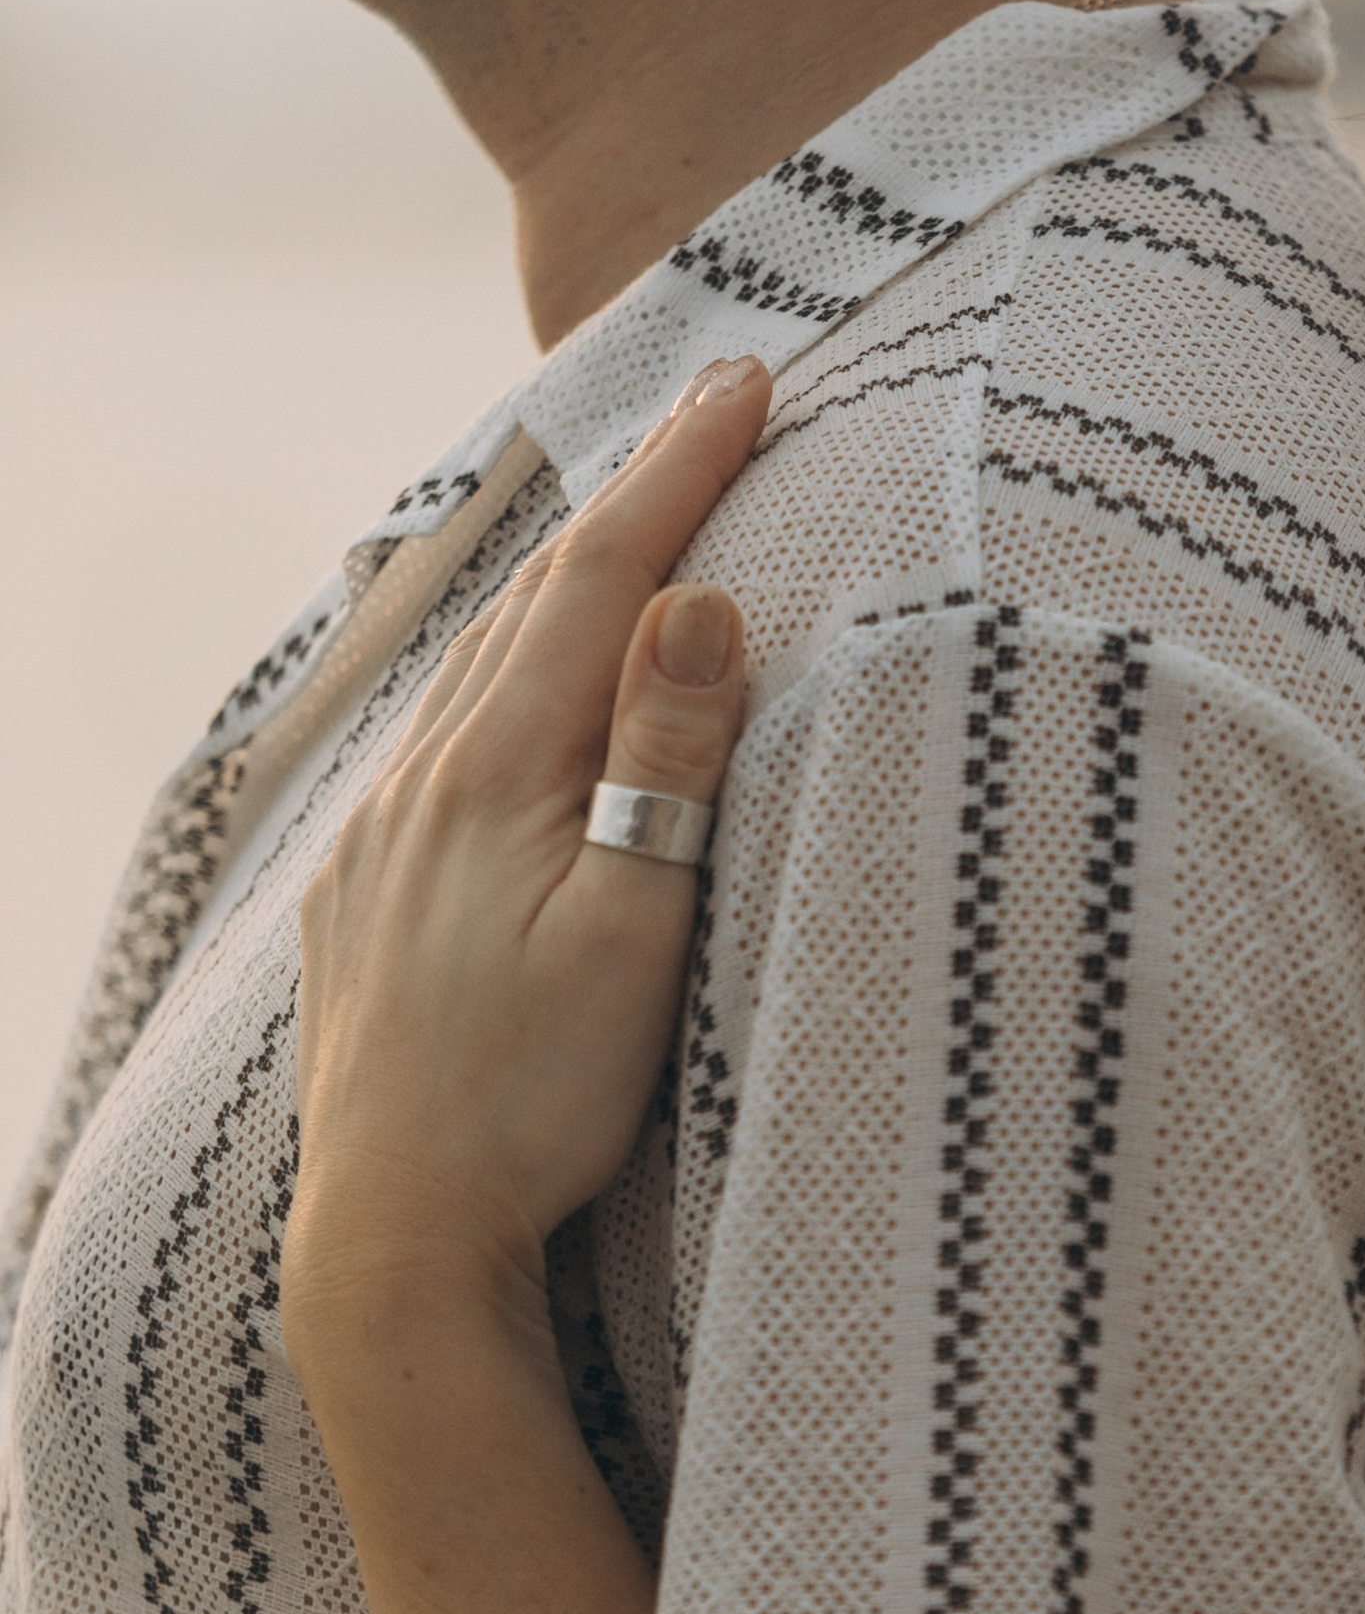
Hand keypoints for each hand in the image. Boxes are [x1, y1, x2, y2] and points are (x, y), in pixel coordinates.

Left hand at [285, 357, 769, 1366]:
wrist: (390, 1235)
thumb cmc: (533, 1099)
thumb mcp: (631, 931)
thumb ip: (661, 762)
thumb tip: (696, 599)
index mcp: (493, 768)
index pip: (605, 578)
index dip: (680, 469)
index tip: (749, 378)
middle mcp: (420, 777)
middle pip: (535, 597)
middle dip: (630, 494)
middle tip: (710, 404)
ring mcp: (381, 833)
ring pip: (480, 661)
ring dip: (564, 578)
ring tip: (630, 517)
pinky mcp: (367, 889)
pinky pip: (444, 732)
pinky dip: (506, 668)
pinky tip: (519, 683)